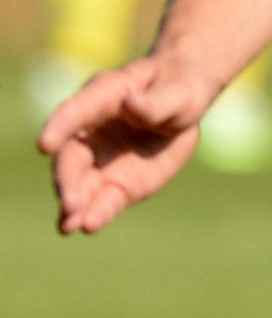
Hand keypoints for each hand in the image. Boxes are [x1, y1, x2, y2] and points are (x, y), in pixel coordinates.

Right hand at [39, 55, 219, 234]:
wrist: (182, 109)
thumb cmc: (177, 90)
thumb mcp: (177, 93)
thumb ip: (155, 103)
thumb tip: (132, 105)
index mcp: (103, 97)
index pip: (75, 112)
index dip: (59, 127)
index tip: (44, 144)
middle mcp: (90, 132)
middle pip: (71, 157)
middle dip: (67, 180)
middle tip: (70, 202)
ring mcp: (100, 160)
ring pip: (81, 184)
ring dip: (74, 205)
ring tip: (69, 226)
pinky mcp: (116, 183)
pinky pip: (103, 200)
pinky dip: (95, 214)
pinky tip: (88, 227)